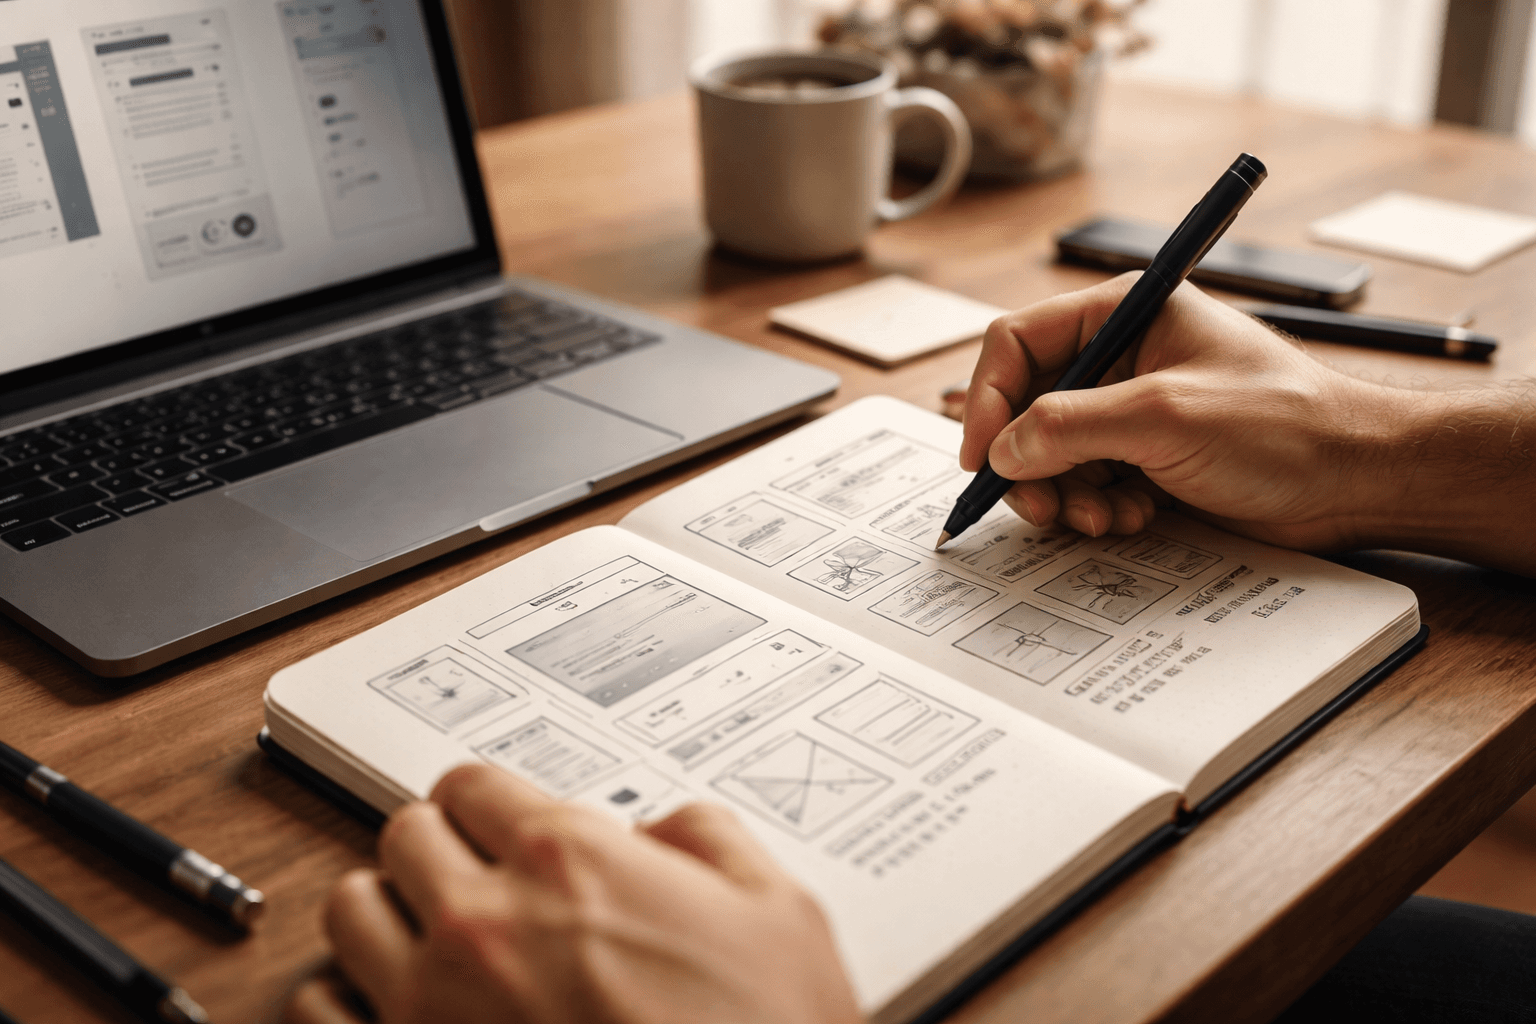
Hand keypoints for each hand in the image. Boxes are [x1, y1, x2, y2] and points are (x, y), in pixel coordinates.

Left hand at [284, 763, 862, 1023]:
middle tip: (473, 876)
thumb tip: (664, 829)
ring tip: (429, 937)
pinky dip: (349, 1000)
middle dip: (439, 848)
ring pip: (348, 909)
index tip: (500, 826)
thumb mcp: (779, 912)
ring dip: (388, 914)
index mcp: (568, 860)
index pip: (473, 784)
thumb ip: (708, 838)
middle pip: (403, 833)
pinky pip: (317, 1009)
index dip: (491, 804)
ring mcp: (430, 1004)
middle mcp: (484, 921)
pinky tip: (397, 1010)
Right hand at [959, 275, 1420, 552]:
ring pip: (1051, 455)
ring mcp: (1133, 411)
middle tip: (1038, 507)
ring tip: (1100, 518)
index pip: (1017, 343)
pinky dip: (1093, 509)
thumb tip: (1000, 449)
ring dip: (1063, 494)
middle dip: (1027, 462)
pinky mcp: (1147, 459)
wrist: (1358, 482)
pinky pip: (1085, 484)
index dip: (987, 399)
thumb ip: (1069, 427)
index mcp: (1123, 313)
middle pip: (1027, 406)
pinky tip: (1130, 520)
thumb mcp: (1164, 416)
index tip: (980, 457)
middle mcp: (1121, 357)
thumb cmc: (1287, 425)